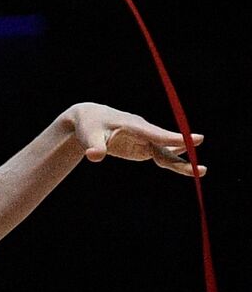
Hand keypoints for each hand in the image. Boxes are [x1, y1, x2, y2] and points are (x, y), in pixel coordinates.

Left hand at [68, 103, 206, 176]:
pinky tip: (187, 167)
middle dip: (183, 155)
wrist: (90, 119)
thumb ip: (94, 146)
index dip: (175, 138)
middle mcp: (143, 132)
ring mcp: (145, 140)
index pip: (156, 134)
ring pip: (166, 152)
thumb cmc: (90, 126)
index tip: (196, 139)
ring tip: (200, 171)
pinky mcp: (143, 148)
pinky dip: (172, 162)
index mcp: (133, 125)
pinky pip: (161, 156)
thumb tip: (94, 156)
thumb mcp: (89, 136)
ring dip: (180, 162)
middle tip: (201, 167)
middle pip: (165, 145)